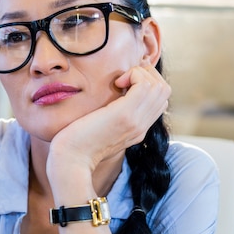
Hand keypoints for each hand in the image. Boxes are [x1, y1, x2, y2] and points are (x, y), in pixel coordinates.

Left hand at [47, 65, 170, 183]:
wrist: (70, 160)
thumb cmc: (75, 144)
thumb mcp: (99, 129)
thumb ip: (110, 116)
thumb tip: (110, 96)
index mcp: (137, 129)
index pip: (159, 100)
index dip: (146, 83)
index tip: (123, 82)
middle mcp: (141, 126)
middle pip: (164, 90)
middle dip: (146, 74)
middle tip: (123, 78)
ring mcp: (136, 121)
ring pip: (159, 85)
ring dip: (140, 74)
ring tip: (120, 81)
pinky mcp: (125, 115)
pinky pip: (144, 85)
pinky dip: (134, 75)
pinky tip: (116, 83)